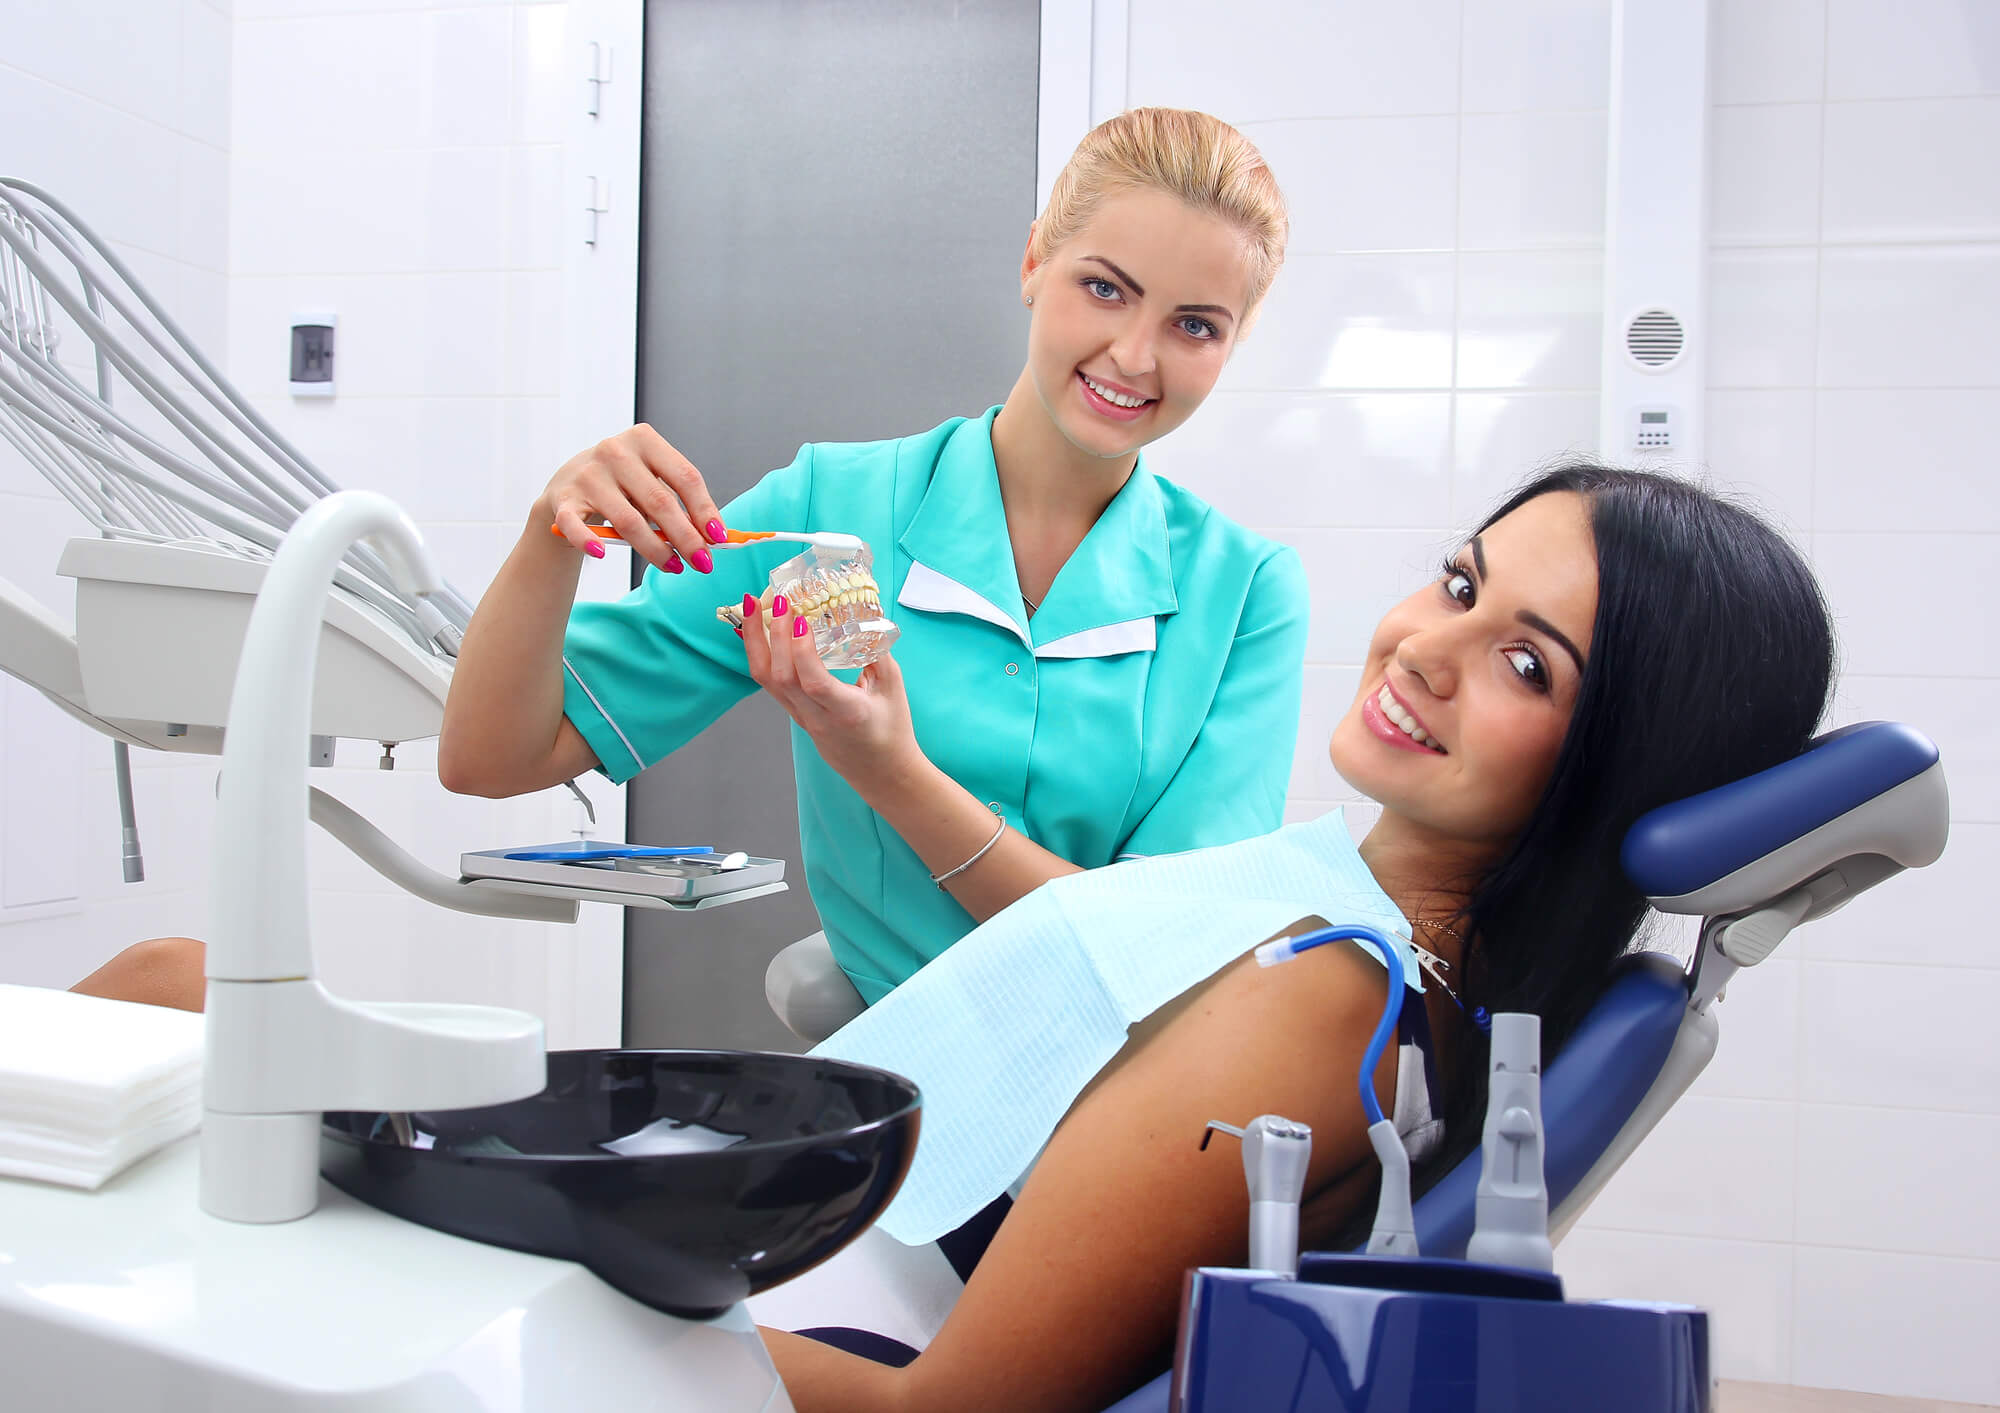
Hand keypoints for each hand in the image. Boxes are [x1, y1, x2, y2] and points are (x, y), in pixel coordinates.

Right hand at [539, 424, 728, 574]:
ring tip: (673, 566)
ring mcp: (587, 474)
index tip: (719, 537)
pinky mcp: (562, 499)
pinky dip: (588, 540)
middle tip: (703, 563)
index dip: (705, 509)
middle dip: (685, 537)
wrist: (568, 484)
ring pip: (627, 519)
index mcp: (645, 440)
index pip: (685, 477)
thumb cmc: (624, 485)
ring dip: (654, 549)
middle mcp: (615, 451)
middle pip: (660, 501)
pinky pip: (576, 525)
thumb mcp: (652, 483)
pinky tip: (602, 553)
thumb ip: (679, 505)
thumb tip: (713, 538)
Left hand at [738, 595, 921, 791]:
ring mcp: (801, 717)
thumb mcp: (894, 689)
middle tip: (779, 599)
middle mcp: (817, 717)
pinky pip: (768, 682)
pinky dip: (759, 652)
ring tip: (753, 607)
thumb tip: (862, 614)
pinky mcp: (793, 713)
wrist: (881, 772)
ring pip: (766, 680)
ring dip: (756, 641)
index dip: (802, 651)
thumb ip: (877, 651)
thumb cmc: (892, 731)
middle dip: (773, 634)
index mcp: (847, 713)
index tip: (800, 619)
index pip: (814, 683)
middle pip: (781, 677)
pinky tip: (756, 630)